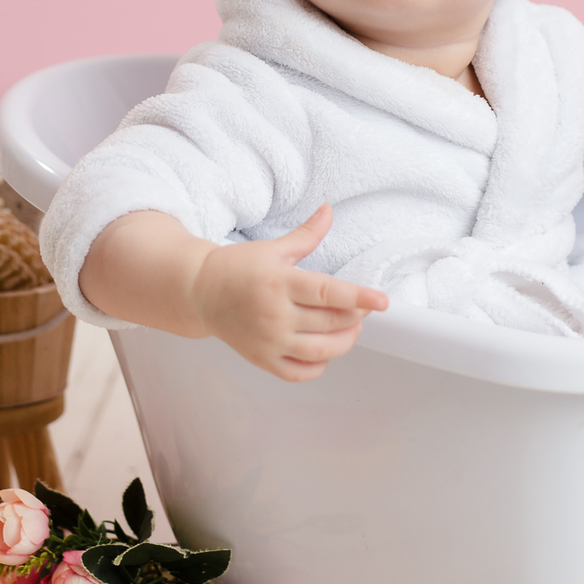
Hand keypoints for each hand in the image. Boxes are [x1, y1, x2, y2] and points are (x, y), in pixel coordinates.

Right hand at [192, 204, 387, 380]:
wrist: (200, 292)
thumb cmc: (239, 267)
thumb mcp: (274, 248)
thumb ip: (307, 234)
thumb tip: (328, 210)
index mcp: (280, 283)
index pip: (328, 293)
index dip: (359, 297)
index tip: (383, 301)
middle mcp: (275, 314)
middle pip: (330, 322)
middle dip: (356, 316)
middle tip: (363, 308)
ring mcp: (268, 340)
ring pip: (320, 351)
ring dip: (344, 341)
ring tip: (350, 328)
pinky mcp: (262, 359)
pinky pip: (299, 373)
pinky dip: (319, 366)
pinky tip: (323, 350)